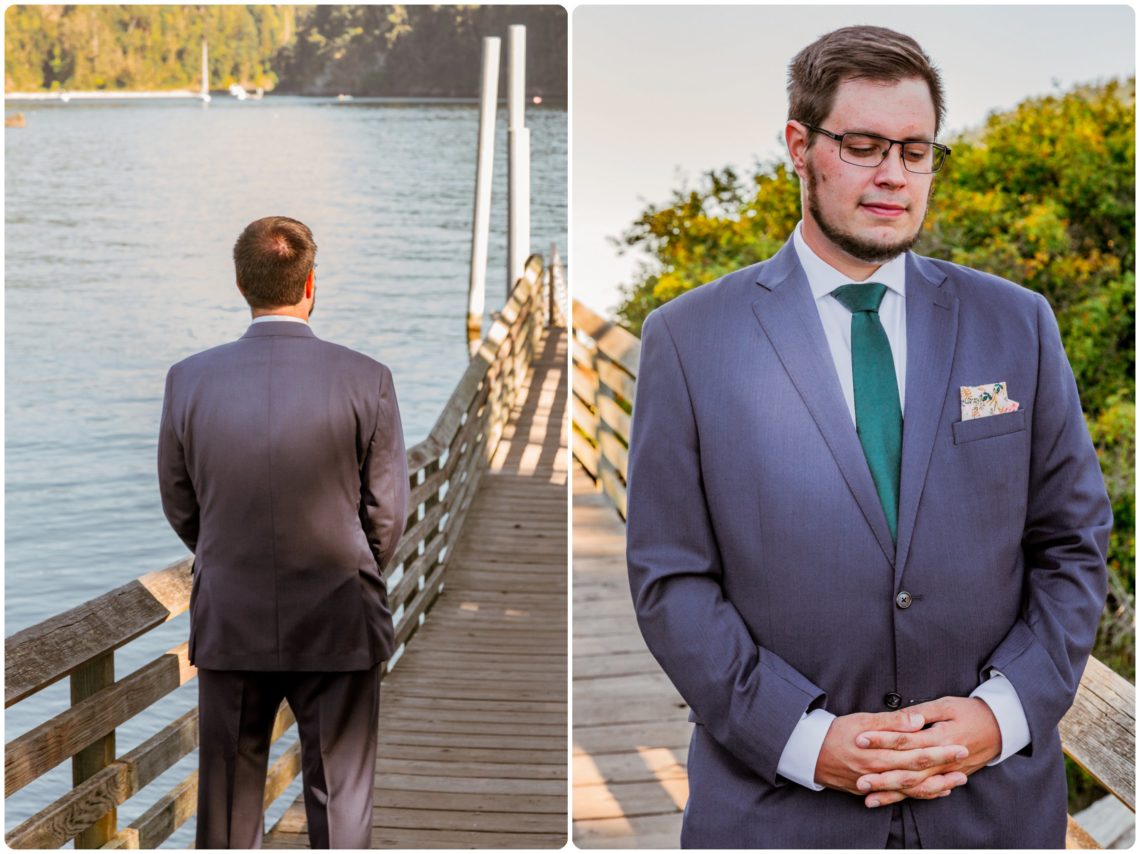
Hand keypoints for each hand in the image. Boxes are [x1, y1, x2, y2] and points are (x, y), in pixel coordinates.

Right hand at [814, 710, 968, 801]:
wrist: (808, 752)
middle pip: (918, 772)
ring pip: (911, 788)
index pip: (916, 753)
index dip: (940, 750)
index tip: (960, 745)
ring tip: (958, 780)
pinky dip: (919, 794)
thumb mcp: (862, 720)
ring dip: (937, 785)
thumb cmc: (835, 732)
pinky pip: (899, 795)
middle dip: (944, 766)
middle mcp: (879, 772)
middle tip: (965, 759)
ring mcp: (876, 784)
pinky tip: (934, 791)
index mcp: (879, 753)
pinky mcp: (870, 791)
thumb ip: (891, 722)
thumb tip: (917, 720)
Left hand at [853, 696, 1001, 806]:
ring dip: (893, 793)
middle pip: (909, 770)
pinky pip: (928, 791)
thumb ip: (922, 712)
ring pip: (917, 787)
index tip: (860, 739)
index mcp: (941, 737)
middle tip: (860, 780)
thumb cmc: (970, 712)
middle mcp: (943, 759)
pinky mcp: (949, 777)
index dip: (882, 740)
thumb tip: (902, 717)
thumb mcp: (946, 705)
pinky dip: (909, 798)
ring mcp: (947, 772)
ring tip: (869, 798)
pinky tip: (892, 801)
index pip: (906, 740)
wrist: (1000, 727)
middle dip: (883, 777)